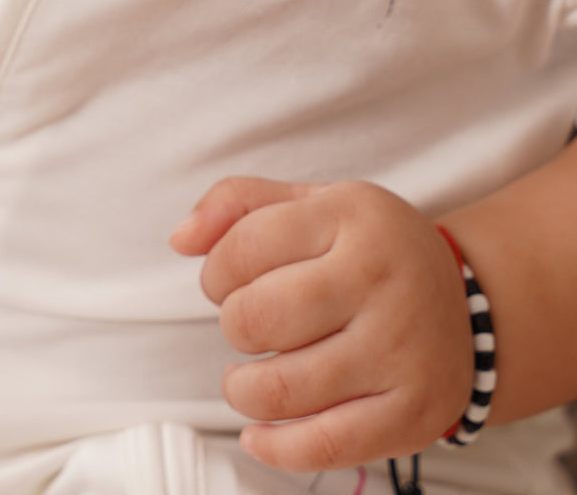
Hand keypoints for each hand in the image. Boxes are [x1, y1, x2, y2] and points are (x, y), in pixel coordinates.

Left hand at [170, 177, 472, 471]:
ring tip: (249, 378)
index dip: (216, 270)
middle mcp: (381, 278)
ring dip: (242, 389)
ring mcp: (401, 349)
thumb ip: (235, 203)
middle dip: (233, 325)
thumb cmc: (364, 247)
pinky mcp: (415, 412)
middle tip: (250, 323)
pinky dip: (275, 446)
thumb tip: (180, 239)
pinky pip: (324, 446)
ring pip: (280, 387)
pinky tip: (260, 431)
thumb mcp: (309, 202)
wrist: (468, 301)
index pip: (245, 246)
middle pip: (256, 317)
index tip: (228, 280)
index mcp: (350, 216)